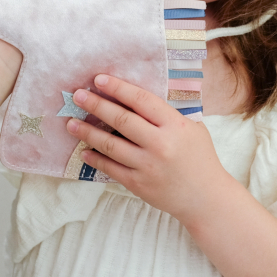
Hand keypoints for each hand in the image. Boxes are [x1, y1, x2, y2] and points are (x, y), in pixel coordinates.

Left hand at [66, 74, 228, 225]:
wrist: (205, 198)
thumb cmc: (200, 158)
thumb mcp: (193, 128)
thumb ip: (168, 114)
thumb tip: (137, 97)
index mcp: (175, 125)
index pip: (142, 100)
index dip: (119, 88)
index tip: (100, 79)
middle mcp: (160, 144)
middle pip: (121, 120)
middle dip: (96, 105)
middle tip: (78, 95)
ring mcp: (147, 166)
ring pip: (110, 144)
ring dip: (88, 132)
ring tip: (71, 123)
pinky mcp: (138, 184)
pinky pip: (110, 168)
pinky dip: (95, 158)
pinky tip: (84, 150)